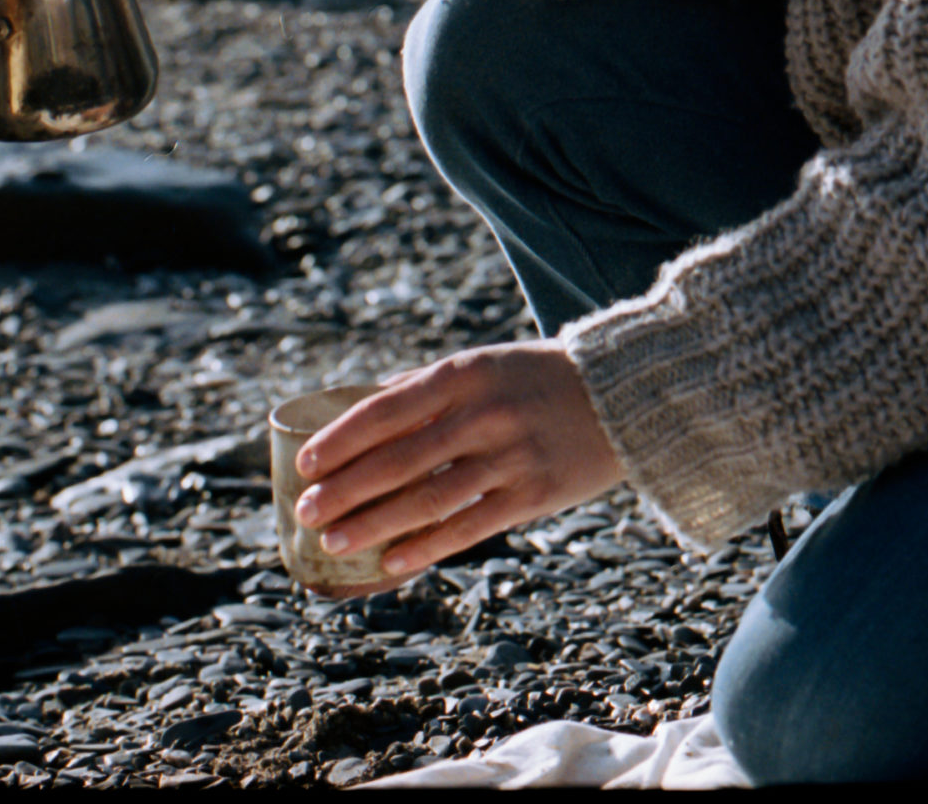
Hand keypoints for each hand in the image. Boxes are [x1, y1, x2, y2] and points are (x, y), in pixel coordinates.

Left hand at [292, 342, 623, 580]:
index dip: (341, 438)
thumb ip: (428, 387)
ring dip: (375, 524)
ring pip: (428, 499)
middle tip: (307, 511)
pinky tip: (393, 564)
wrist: (623, 393)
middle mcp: (483, 413)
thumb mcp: (484, 364)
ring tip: (334, 543)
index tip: (305, 463)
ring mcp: (510, 456)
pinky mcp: (533, 494)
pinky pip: (470, 527)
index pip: (386, 408)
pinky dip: (427, 548)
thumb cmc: (538, 378)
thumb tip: (364, 406)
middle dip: (346, 489)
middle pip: (399, 459)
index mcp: (463, 373)